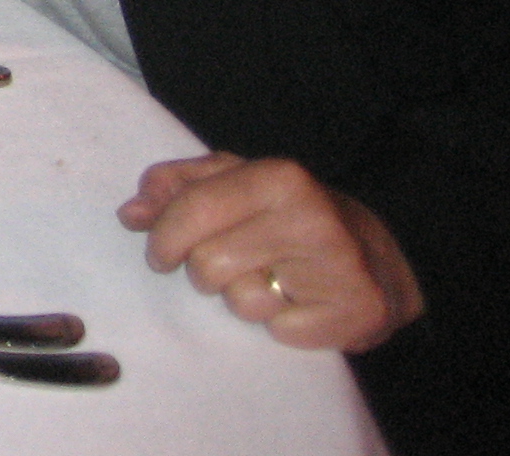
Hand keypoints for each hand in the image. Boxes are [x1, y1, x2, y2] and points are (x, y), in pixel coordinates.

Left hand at [119, 153, 423, 352]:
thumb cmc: (289, 215)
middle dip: (201, 272)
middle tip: (222, 266)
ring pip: (241, 302)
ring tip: (268, 280)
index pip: (192, 210)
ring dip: (242, 298)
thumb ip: (177, 188)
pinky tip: (297, 303)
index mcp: (277, 176)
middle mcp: (310, 218)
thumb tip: (131, 214)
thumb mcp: (234, 183)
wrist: (378, 258)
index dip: (164, 237)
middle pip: (207, 264)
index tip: (161, 253)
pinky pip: (279, 333)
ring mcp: (337, 268)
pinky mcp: (355, 314)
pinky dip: (279, 324)